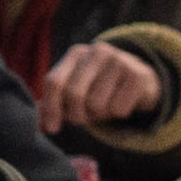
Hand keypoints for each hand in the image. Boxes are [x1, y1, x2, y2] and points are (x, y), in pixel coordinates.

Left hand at [37, 39, 162, 137]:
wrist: (142, 79)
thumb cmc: (101, 87)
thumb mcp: (76, 88)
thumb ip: (55, 103)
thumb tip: (38, 127)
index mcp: (76, 54)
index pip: (55, 82)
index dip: (51, 108)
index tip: (53, 129)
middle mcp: (97, 52)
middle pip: (74, 94)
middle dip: (77, 115)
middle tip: (83, 120)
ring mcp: (120, 60)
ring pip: (97, 104)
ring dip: (100, 115)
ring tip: (105, 108)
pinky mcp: (138, 75)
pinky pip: (118, 109)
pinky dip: (118, 114)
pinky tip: (122, 104)